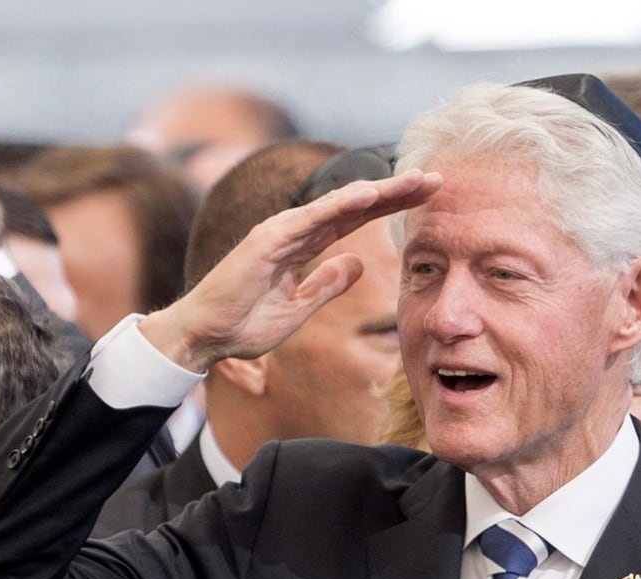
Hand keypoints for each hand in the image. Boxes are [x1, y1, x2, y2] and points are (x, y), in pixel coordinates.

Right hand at [142, 168, 442, 370]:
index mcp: (302, 245)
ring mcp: (280, 231)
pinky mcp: (268, 240)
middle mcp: (294, 230)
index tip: (427, 199)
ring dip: (379, 191)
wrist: (204, 337)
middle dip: (396, 191)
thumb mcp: (299, 308)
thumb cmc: (243, 325)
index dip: (391, 207)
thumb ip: (326, 284)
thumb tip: (358, 263)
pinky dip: (343, 204)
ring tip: (415, 181)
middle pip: (354, 204)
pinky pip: (313, 218)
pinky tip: (372, 194)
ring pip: (339, 204)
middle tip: (436, 179)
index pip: (355, 219)